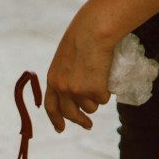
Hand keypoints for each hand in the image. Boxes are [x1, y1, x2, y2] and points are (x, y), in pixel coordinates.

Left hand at [45, 5, 116, 132]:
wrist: (94, 30)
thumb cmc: (83, 37)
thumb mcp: (66, 58)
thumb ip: (66, 76)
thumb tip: (75, 94)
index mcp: (52, 79)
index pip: (51, 106)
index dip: (56, 119)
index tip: (61, 129)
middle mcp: (62, 89)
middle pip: (71, 114)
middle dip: (80, 121)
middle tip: (88, 125)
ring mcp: (77, 92)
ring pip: (91, 107)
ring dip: (97, 98)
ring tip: (100, 78)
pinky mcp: (93, 91)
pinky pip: (104, 99)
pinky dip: (107, 90)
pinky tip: (106, 74)